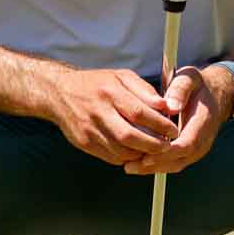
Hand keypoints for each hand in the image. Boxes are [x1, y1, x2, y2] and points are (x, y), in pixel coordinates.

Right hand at [43, 67, 179, 165]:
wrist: (60, 93)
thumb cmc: (96, 84)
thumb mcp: (121, 77)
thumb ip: (145, 91)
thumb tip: (166, 106)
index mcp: (110, 92)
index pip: (139, 112)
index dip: (159, 124)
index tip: (173, 130)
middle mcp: (98, 112)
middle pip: (129, 136)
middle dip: (153, 145)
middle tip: (167, 145)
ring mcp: (89, 130)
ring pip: (121, 150)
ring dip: (141, 154)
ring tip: (154, 150)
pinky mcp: (84, 143)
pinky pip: (110, 157)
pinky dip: (127, 157)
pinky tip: (136, 152)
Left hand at [119, 64, 233, 175]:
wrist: (214, 95)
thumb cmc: (198, 86)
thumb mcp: (189, 79)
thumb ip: (180, 90)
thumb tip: (171, 106)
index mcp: (203, 123)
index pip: (186, 144)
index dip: (166, 152)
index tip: (146, 155)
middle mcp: (203, 140)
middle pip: (179, 160)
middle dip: (155, 165)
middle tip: (131, 166)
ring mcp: (198, 148)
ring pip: (176, 165)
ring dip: (153, 168)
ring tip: (131, 167)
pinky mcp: (190, 152)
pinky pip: (174, 163)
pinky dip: (157, 165)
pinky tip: (139, 164)